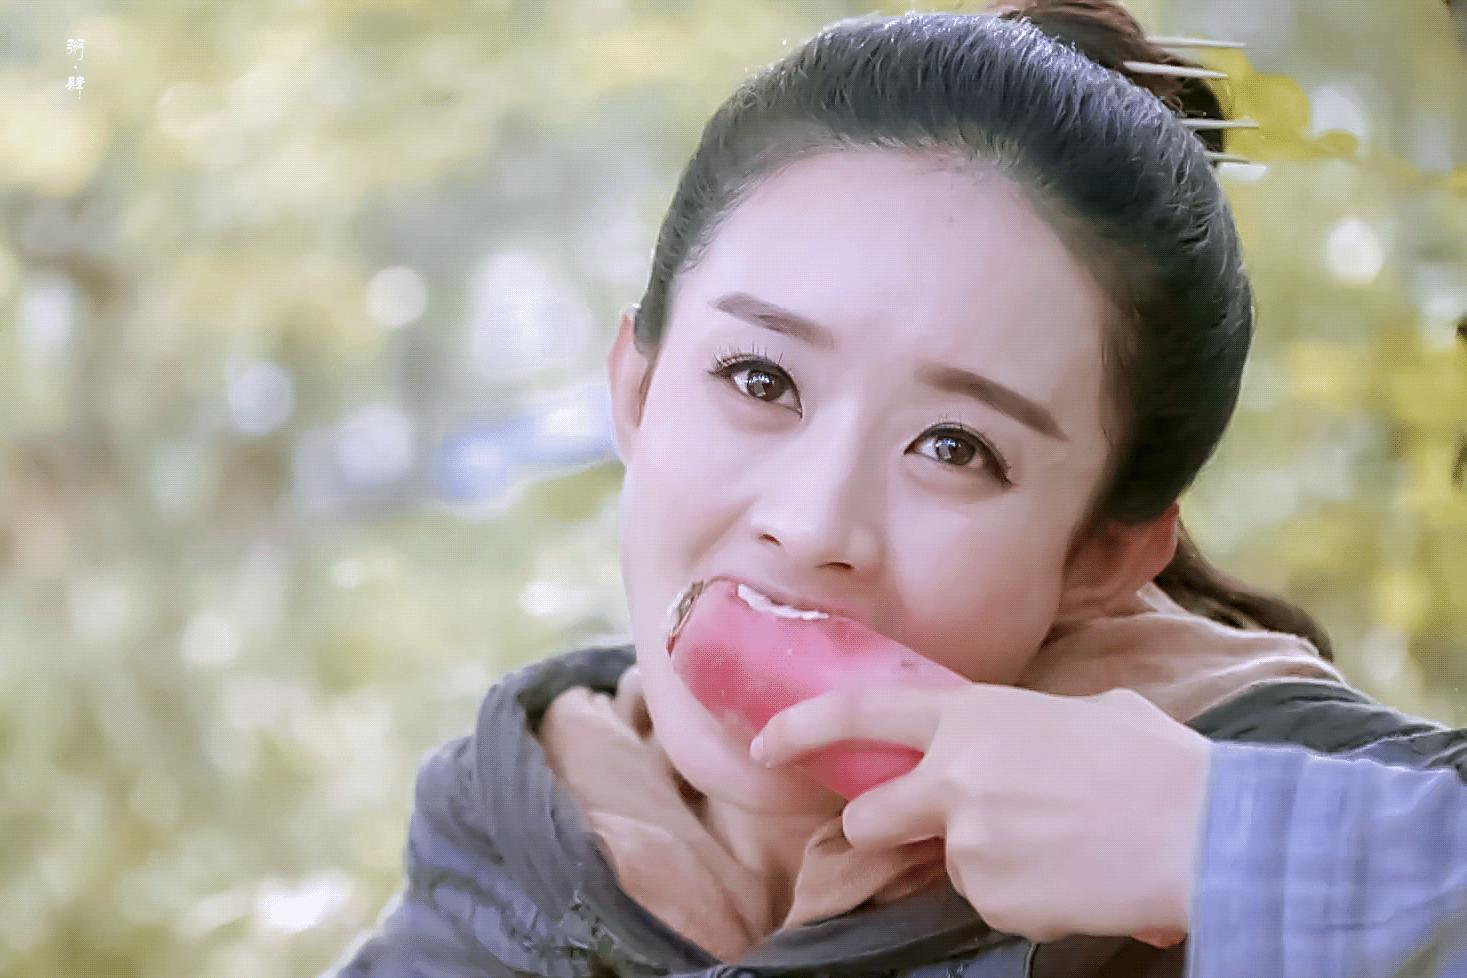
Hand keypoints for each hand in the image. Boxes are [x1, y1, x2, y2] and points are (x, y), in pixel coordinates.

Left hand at [749, 682, 1211, 945]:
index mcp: (975, 716)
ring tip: (1062, 850)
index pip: (860, 712)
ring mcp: (970, 842)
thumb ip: (1039, 724)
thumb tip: (1037, 741)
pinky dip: (1024, 898)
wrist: (1204, 832)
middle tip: (925, 831)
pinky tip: (1073, 879)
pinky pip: (993, 903)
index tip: (764, 743)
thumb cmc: (1159, 763)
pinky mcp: (993, 899)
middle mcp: (956, 775)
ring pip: (951, 865)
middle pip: (871, 816)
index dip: (801, 727)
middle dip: (880, 828)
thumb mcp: (1092, 713)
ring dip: (990, 865)